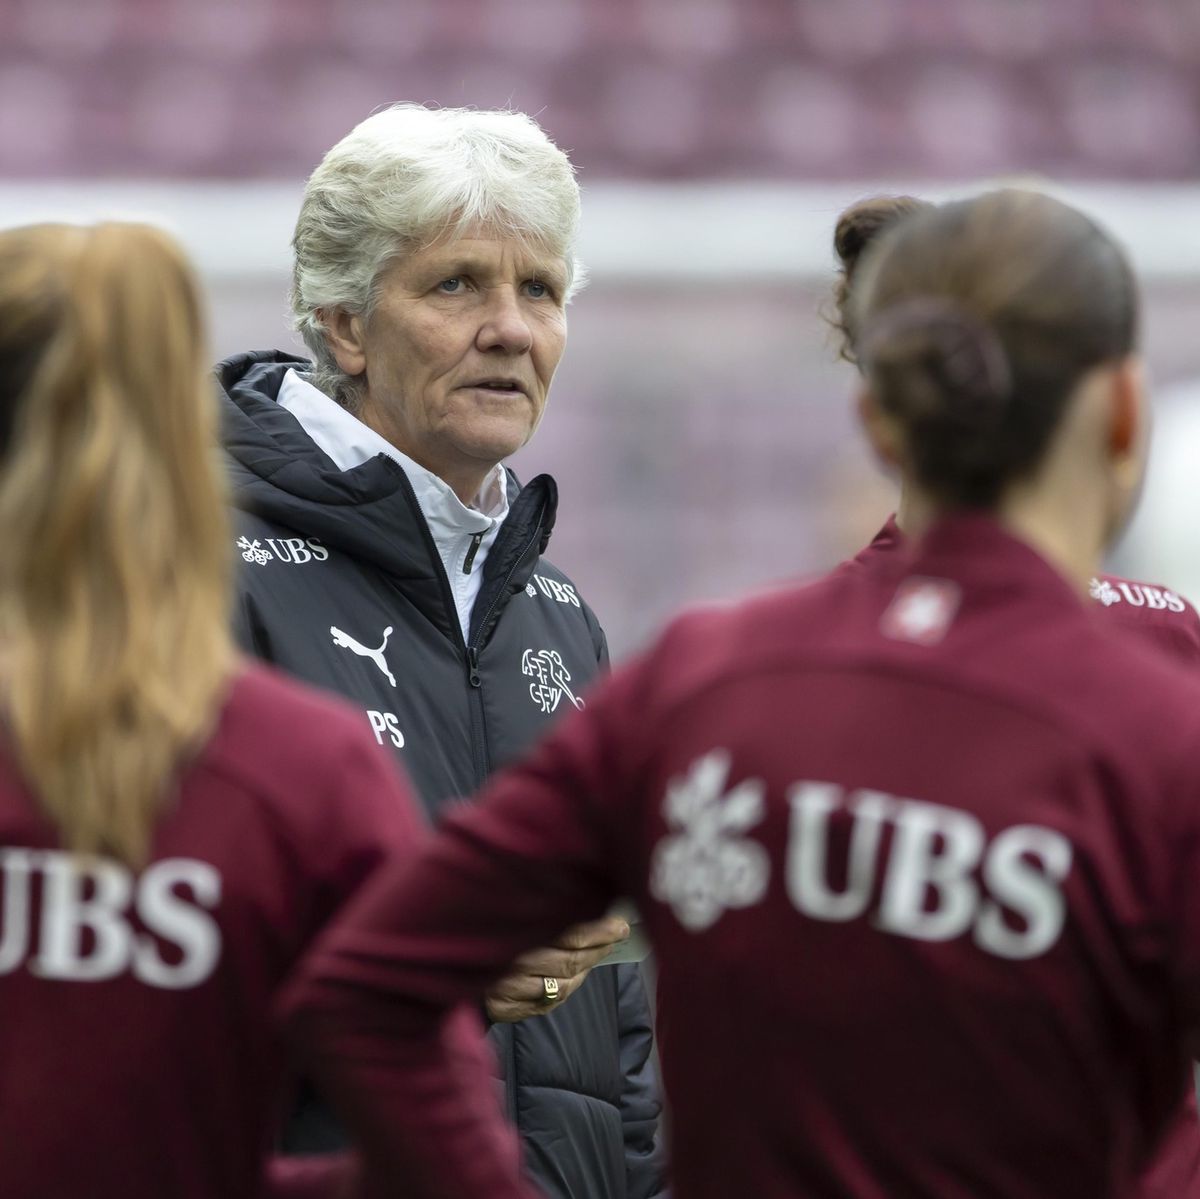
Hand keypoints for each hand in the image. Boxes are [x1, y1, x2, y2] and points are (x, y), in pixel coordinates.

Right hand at [485, 916, 629, 1023]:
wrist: (445, 974)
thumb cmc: (479, 936)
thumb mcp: (503, 915)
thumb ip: (536, 913)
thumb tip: (580, 904)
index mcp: (517, 938)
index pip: (569, 935)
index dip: (597, 930)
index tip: (619, 923)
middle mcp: (517, 966)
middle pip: (570, 960)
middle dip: (599, 947)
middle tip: (619, 933)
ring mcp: (514, 992)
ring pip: (564, 984)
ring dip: (587, 967)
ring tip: (604, 949)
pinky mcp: (512, 1010)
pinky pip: (550, 1001)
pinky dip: (569, 987)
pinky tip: (579, 973)